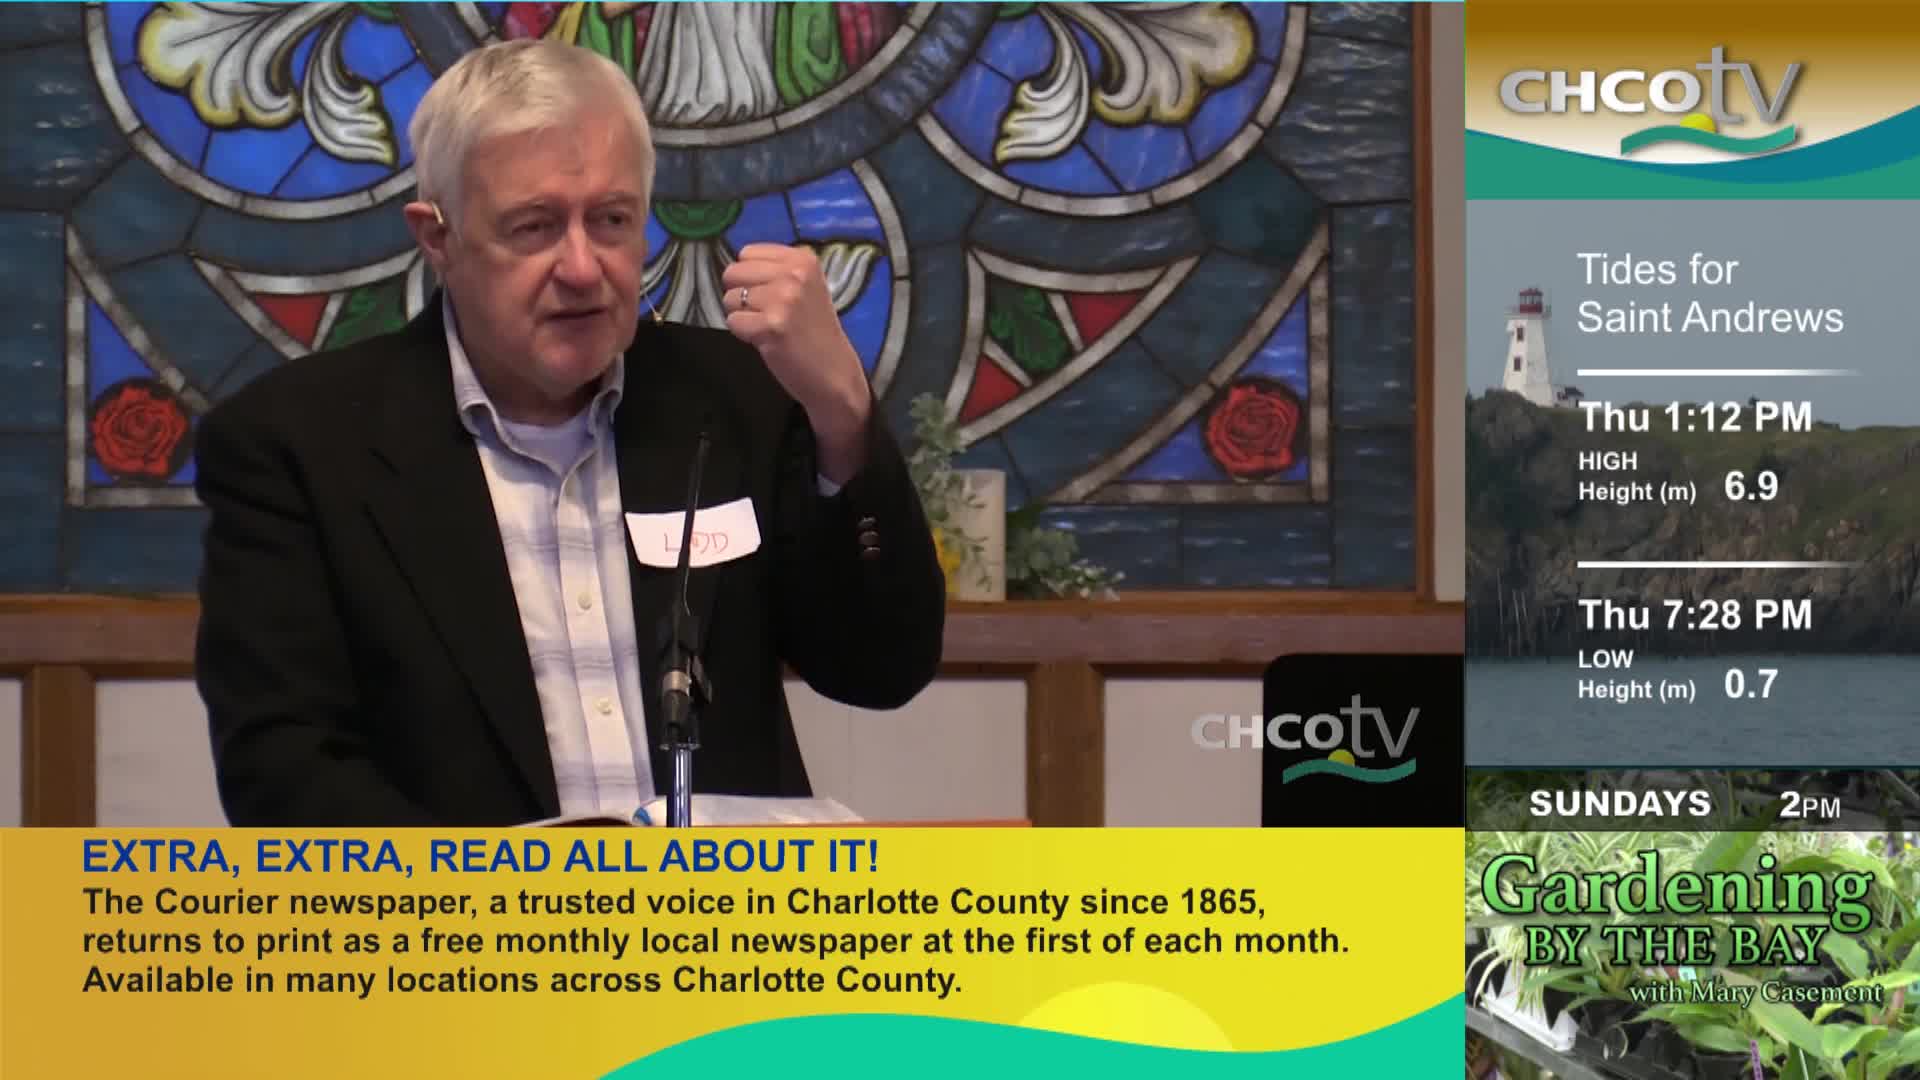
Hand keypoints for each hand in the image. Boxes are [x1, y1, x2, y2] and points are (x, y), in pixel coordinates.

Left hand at [722, 244, 871, 481]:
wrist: (834, 372)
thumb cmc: (814, 331)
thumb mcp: (806, 287)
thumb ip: (776, 271)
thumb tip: (734, 266)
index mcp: (803, 260)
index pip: (747, 253)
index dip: (749, 276)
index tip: (767, 294)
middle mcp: (794, 275)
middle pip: (733, 272)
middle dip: (740, 295)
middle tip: (763, 313)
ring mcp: (783, 300)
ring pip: (730, 299)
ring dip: (742, 316)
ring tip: (767, 327)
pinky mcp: (771, 326)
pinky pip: (732, 322)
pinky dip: (743, 335)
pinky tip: (766, 340)